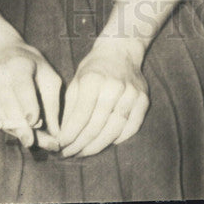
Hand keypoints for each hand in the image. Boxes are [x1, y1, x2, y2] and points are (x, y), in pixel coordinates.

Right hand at [0, 40, 61, 151]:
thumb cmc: (32, 65)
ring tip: (34, 139)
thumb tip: (56, 132)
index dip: (28, 105)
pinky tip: (20, 128)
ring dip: (19, 131)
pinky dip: (9, 127)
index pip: (22, 88)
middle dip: (24, 128)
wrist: (2, 52)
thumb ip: (52, 102)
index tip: (35, 122)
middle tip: (37, 143)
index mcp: (17, 66)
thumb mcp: (47, 75)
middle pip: (10, 108)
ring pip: (3, 118)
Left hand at [59, 36, 149, 157]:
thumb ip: (69, 109)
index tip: (60, 146)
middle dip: (80, 145)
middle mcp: (114, 87)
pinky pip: (132, 128)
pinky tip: (107, 142)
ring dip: (96, 147)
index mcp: (93, 80)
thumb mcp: (76, 81)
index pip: (80, 118)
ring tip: (84, 152)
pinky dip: (119, 139)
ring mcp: (131, 93)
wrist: (121, 50)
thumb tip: (62, 136)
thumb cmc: (94, 67)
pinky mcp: (144, 99)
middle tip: (69, 154)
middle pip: (96, 127)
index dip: (68, 136)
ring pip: (113, 131)